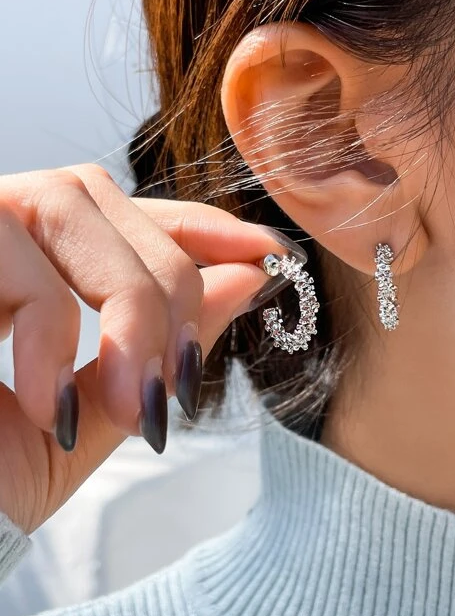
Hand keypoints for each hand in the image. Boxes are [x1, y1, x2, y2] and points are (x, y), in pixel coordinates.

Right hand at [0, 163, 297, 532]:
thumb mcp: (86, 417)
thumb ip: (160, 348)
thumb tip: (247, 283)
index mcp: (24, 260)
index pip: (122, 213)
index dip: (198, 223)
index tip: (267, 253)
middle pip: (102, 198)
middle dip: (166, 287)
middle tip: (178, 388)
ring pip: (65, 203)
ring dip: (123, 304)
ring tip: (131, 402)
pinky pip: (1, 251)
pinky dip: (48, 329)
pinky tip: (52, 405)